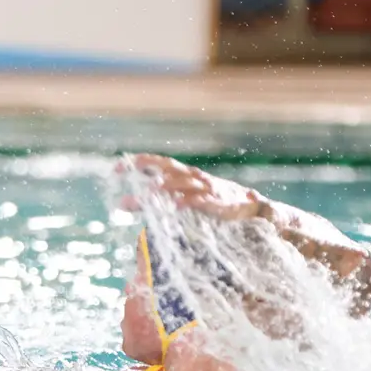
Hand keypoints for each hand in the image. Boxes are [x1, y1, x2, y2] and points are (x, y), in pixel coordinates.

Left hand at [120, 154, 270, 222]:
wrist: (254, 207)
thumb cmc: (213, 201)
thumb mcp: (184, 195)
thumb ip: (158, 197)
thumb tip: (124, 202)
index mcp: (185, 173)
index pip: (159, 162)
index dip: (139, 162)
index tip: (116, 168)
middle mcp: (194, 177)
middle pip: (168, 172)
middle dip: (147, 175)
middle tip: (127, 185)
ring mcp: (207, 189)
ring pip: (183, 185)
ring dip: (164, 189)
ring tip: (148, 194)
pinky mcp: (220, 203)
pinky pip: (204, 202)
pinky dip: (190, 202)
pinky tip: (176, 206)